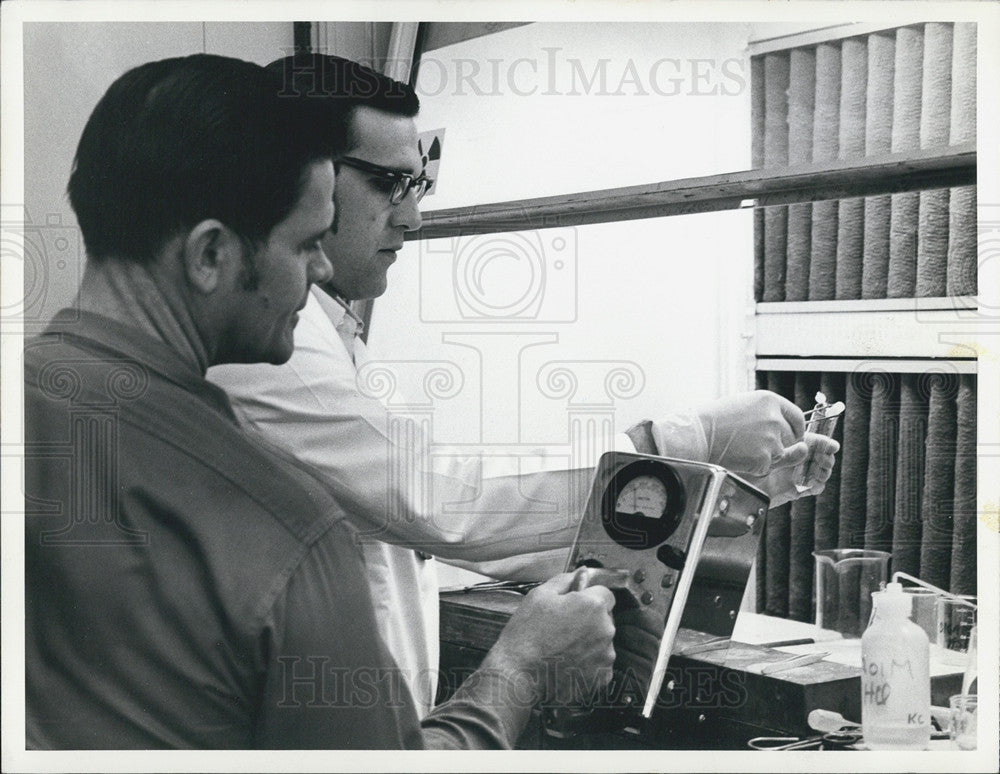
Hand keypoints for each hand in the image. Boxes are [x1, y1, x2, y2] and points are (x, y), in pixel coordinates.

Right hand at [484, 567, 617, 706]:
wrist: (519, 676)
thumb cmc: (526, 634)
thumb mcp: (539, 595)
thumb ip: (565, 580)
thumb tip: (582, 573)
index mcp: (593, 605)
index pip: (605, 594)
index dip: (588, 598)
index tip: (574, 606)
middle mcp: (606, 629)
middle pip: (605, 618)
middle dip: (589, 620)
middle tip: (563, 628)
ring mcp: (606, 656)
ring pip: (602, 641)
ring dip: (589, 642)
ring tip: (562, 648)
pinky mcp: (602, 677)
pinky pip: (599, 663)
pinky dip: (588, 663)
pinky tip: (567, 663)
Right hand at [695, 390, 807, 475]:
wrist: (699, 435)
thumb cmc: (715, 420)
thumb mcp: (743, 404)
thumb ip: (767, 412)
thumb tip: (787, 427)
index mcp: (769, 400)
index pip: (797, 416)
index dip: (796, 428)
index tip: (794, 436)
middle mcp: (774, 417)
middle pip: (793, 438)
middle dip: (782, 444)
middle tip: (758, 445)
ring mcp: (771, 438)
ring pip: (780, 453)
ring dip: (766, 455)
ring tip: (742, 448)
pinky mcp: (764, 457)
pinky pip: (767, 466)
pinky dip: (755, 466)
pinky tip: (739, 456)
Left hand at [744, 432, 839, 506]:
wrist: (734, 485)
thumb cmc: (742, 463)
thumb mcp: (762, 452)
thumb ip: (784, 451)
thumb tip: (804, 447)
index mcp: (787, 444)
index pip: (812, 441)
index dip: (824, 443)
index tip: (832, 446)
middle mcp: (792, 458)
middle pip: (818, 455)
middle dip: (825, 457)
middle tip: (825, 460)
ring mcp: (794, 473)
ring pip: (818, 470)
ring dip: (823, 471)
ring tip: (820, 472)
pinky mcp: (793, 489)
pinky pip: (812, 487)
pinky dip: (817, 486)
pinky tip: (815, 484)